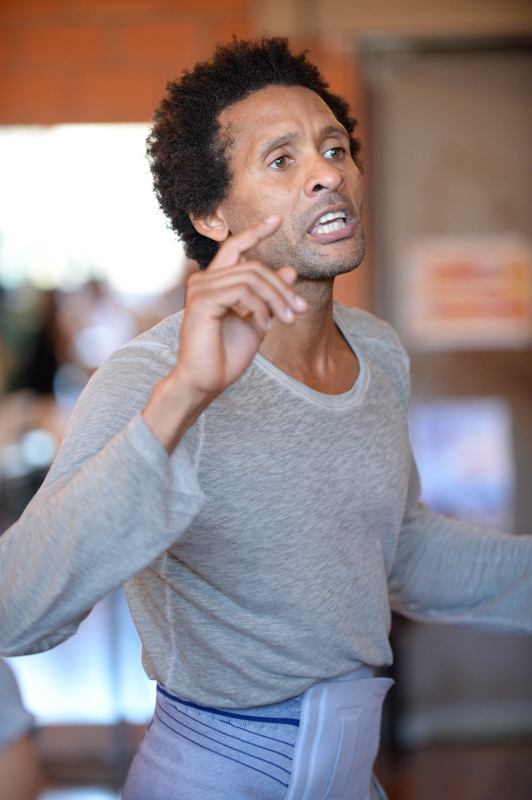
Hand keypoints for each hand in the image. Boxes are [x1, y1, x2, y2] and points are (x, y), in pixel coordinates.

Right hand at [143, 216, 306, 451]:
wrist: (206, 382)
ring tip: (286, 321)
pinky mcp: (203, 302)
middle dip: (282, 288)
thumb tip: (289, 270)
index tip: (278, 220)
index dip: (256, 232)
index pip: (235, 247)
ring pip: (252, 278)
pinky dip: (261, 308)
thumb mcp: (257, 320)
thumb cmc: (226, 356)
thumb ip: (270, 296)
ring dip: (276, 300)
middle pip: (254, 266)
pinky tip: (265, 325)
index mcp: (214, 282)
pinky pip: (243, 292)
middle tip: (298, 312)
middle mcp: (203, 281)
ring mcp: (200, 289)